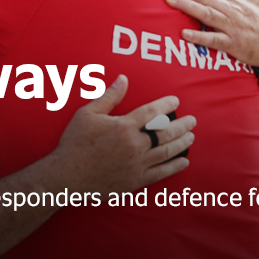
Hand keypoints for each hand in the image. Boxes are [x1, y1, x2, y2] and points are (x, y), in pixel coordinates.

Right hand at [47, 75, 193, 195]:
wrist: (66, 176)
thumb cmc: (75, 143)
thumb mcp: (87, 114)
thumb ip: (109, 97)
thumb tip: (123, 79)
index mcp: (124, 126)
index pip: (153, 112)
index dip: (167, 104)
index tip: (175, 101)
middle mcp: (135, 145)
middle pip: (166, 132)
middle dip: (182, 125)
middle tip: (192, 120)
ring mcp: (137, 164)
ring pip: (167, 151)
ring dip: (182, 142)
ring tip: (191, 136)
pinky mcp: (136, 180)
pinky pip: (161, 172)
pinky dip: (175, 166)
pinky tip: (184, 161)